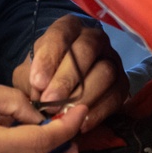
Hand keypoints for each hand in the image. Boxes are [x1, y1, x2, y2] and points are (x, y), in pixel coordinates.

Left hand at [13, 15, 128, 130]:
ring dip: (82, 96)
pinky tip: (81, 123)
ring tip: (64, 115)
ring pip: (104, 73)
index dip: (49, 59)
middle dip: (66, 79)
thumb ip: (29, 80)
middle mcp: (93, 39)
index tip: (37, 82)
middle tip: (49, 102)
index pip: (60, 35)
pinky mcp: (122, 83)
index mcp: (68, 28)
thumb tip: (38, 94)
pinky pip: (115, 96)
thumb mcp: (28, 73)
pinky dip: (98, 112)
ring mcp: (112, 59)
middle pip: (85, 51)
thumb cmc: (42, 76)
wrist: (63, 91)